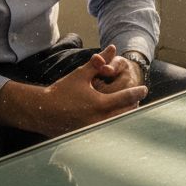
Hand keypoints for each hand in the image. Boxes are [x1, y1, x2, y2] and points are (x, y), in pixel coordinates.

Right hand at [0, 45, 147, 137]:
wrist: (41, 111)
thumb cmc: (61, 90)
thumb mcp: (81, 74)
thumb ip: (99, 62)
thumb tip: (112, 48)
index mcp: (99, 103)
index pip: (126, 98)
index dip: (137, 92)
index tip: (144, 89)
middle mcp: (98, 119)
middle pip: (126, 114)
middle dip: (133, 107)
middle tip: (138, 100)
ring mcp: (93, 130)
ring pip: (118, 125)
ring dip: (125, 117)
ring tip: (130, 110)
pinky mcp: (88, 137)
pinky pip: (107, 132)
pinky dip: (113, 127)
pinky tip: (116, 122)